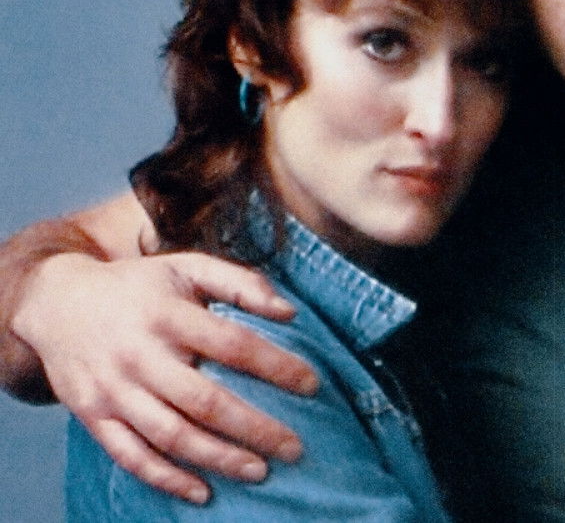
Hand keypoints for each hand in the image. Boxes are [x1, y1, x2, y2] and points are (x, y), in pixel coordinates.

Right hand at [12, 251, 318, 503]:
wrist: (56, 302)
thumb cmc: (139, 286)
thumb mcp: (187, 267)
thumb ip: (241, 282)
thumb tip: (291, 312)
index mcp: (168, 315)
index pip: (233, 345)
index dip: (276, 366)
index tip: (312, 384)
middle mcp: (139, 355)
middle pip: (204, 400)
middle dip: (255, 428)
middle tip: (295, 447)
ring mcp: (113, 390)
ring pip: (171, 435)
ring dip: (218, 458)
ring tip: (260, 471)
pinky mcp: (93, 415)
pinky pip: (130, 456)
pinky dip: (165, 478)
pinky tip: (202, 492)